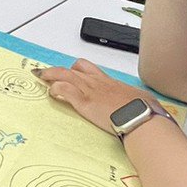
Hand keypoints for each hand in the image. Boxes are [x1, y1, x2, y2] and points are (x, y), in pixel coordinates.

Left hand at [34, 59, 168, 135]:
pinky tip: (51, 93)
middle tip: (48, 71)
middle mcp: (98, 83)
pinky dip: (56, 90)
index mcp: (111, 83)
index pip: (90, 70)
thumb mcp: (143, 100)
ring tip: (41, 76)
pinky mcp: (85, 103)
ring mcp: (90, 91)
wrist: (142, 117)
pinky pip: (65, 91)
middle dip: (59, 70)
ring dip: (51, 75)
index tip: (71, 70)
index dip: (77, 70)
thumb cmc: (145, 110)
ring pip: (65, 75)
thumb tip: (146, 103)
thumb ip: (138, 100)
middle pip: (74, 69)